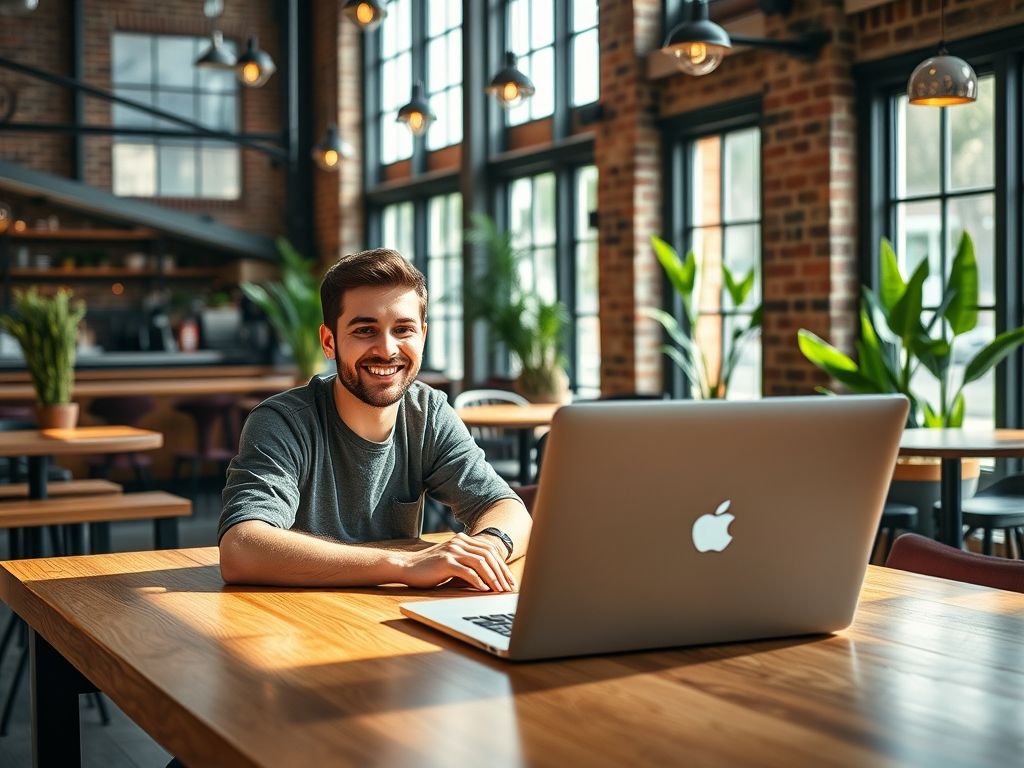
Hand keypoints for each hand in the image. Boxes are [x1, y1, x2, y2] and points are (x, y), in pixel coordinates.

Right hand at [399, 533, 516, 591]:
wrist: (407, 567)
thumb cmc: (431, 569)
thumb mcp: (452, 562)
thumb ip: (469, 565)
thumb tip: (491, 580)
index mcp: (463, 539)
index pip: (490, 551)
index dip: (502, 566)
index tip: (510, 580)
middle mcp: (460, 542)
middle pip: (489, 555)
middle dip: (501, 573)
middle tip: (508, 587)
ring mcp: (452, 550)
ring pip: (481, 562)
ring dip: (492, 578)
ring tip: (499, 590)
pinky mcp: (446, 562)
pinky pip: (467, 571)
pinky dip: (478, 581)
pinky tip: (484, 589)